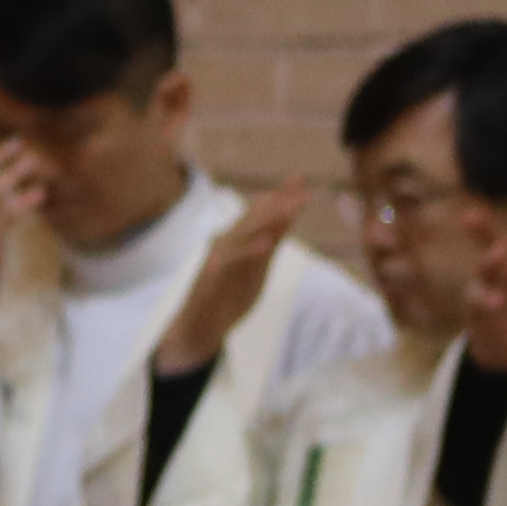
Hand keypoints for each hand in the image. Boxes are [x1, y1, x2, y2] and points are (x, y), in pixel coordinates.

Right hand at [151, 183, 304, 376]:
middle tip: (303, 192)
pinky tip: (267, 243)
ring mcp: (217, 256)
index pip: (261, 212)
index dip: (280, 196)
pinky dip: (249, 250)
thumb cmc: (229, 296)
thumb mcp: (258, 266)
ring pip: (244, 232)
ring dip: (268, 219)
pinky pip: (231, 258)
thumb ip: (271, 241)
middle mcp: (226, 241)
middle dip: (279, 203)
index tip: (300, 179)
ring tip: (290, 208)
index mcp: (238, 239)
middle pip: (254, 217)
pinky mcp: (211, 274)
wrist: (203, 326)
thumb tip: (288, 216)